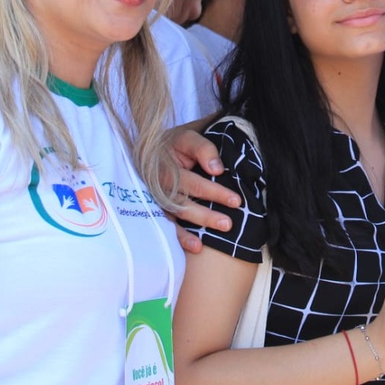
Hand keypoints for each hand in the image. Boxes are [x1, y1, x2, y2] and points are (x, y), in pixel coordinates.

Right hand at [163, 127, 240, 253]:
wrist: (148, 150)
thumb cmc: (173, 145)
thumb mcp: (187, 138)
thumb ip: (202, 149)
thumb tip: (217, 169)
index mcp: (166, 167)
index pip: (193, 182)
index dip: (214, 192)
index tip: (236, 201)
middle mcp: (159, 186)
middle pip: (183, 203)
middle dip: (206, 215)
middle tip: (228, 224)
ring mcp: (155, 200)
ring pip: (175, 216)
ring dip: (192, 230)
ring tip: (211, 238)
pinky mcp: (153, 211)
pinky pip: (166, 227)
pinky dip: (180, 238)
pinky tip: (196, 246)